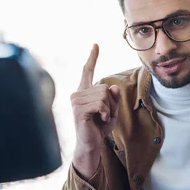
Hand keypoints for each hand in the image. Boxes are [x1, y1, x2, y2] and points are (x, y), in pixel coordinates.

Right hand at [71, 44, 120, 177]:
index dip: (92, 57)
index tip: (96, 45)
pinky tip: (100, 120)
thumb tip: (114, 87)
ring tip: (101, 118)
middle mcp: (77, 93)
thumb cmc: (99, 128)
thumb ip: (114, 98)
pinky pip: (100, 104)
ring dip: (109, 109)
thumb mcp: (112, 111)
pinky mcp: (79, 109)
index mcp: (84, 91)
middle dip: (111, 102)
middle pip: (104, 87)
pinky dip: (106, 113)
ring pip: (103, 95)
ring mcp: (76, 101)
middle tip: (104, 115)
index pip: (87, 71)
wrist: (91, 145)